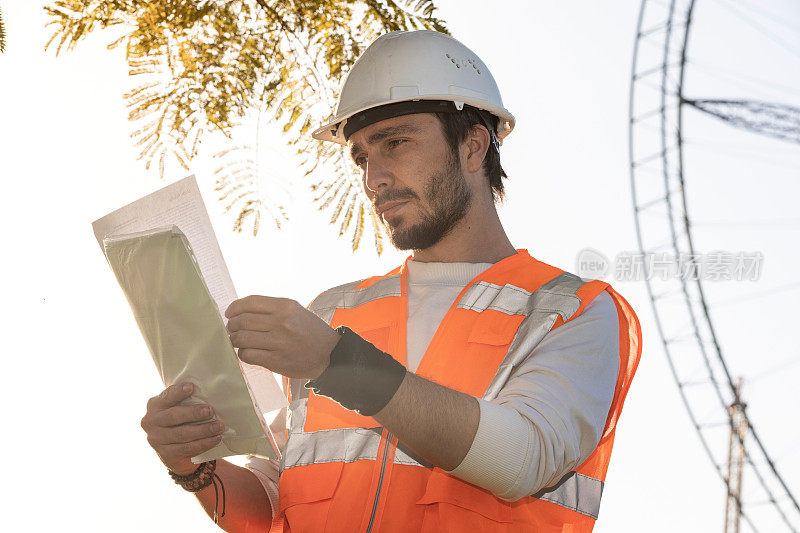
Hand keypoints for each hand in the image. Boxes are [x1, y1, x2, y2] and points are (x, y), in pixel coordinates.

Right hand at [140, 382, 225, 475]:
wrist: (175, 452)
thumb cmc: (181, 421)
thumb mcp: (178, 408)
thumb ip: (187, 400)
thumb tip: (210, 392)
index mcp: (155, 405)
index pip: (166, 396)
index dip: (178, 392)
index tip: (191, 387)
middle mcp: (151, 422)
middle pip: (174, 416)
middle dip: (193, 413)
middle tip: (210, 410)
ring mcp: (156, 439)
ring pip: (182, 434)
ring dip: (203, 430)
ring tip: (219, 426)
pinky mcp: (165, 454)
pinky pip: (187, 448)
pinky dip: (203, 443)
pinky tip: (215, 439)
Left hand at [225, 295, 340, 378]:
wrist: (331, 355)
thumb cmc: (310, 332)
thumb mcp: (296, 311)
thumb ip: (271, 309)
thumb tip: (240, 311)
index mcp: (286, 306)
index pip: (250, 302)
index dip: (234, 307)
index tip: (229, 313)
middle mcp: (282, 322)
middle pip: (242, 321)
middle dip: (232, 325)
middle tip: (232, 329)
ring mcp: (279, 342)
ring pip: (242, 338)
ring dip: (235, 340)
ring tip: (238, 340)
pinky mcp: (277, 361)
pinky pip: (248, 355)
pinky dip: (243, 353)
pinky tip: (248, 352)